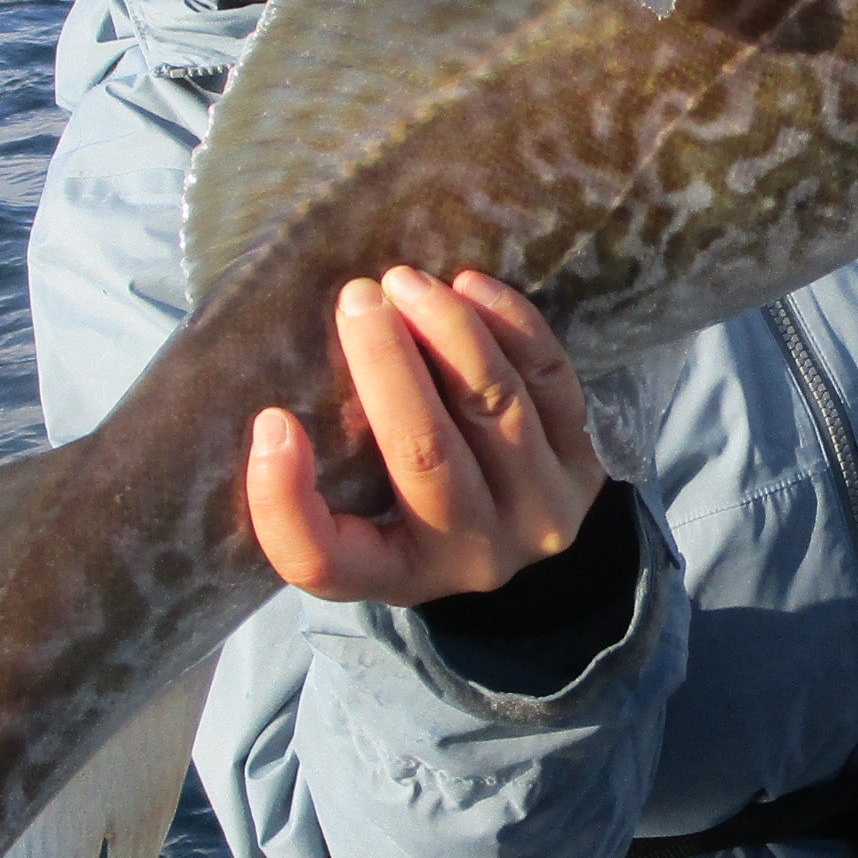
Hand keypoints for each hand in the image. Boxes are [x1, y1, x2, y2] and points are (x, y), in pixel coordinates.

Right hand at [246, 267, 605, 608]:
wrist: (520, 526)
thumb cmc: (409, 504)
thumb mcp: (356, 513)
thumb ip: (315, 473)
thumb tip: (276, 402)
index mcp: (391, 574)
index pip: (320, 560)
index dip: (284, 499)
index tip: (271, 421)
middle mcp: (470, 556)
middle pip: (425, 455)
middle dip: (387, 365)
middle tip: (355, 298)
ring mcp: (539, 512)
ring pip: (495, 407)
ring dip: (450, 332)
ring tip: (406, 283)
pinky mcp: (586, 464)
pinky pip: (552, 382)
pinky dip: (511, 326)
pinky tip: (469, 287)